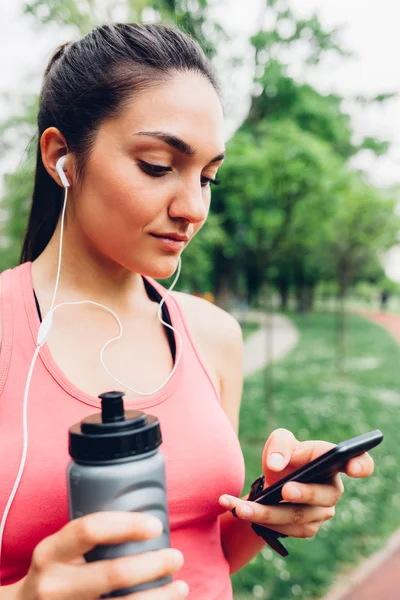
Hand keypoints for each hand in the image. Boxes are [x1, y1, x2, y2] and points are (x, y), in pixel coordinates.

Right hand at [13, 512, 187, 598]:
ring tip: (180, 586)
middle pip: (114, 574)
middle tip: (177, 556)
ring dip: (159, 597)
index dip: (127, 525)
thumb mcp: (59, 550)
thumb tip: (145, 520)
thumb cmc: (54, 572)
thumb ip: (88, 538)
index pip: (91, 530)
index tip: (156, 525)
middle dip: (154, 564)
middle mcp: (55, 586)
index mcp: (50, 552)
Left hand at [219, 428, 374, 539]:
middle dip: (303, 493)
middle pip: (324, 495)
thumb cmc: (283, 455)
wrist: (272, 480)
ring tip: (238, 507)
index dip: (361, 465)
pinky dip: (259, 521)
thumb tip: (278, 465)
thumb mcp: (279, 441)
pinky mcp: (307, 528)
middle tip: (284, 489)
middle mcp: (332, 488)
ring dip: (265, 512)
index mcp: (331, 461)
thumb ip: (280, 446)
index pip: (357, 462)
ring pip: (297, 516)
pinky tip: (237, 510)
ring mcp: (322, 511)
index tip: (355, 468)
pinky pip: (285, 529)